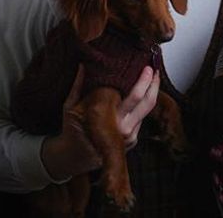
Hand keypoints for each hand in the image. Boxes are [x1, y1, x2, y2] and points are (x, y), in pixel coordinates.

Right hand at [39, 65, 159, 179]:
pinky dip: (143, 105)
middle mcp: (121, 128)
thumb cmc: (71, 131)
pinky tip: (143, 93)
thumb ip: (78, 86)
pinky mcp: (132, 140)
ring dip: (152, 91)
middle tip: (152, 67)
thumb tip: (84, 65)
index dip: (140, 79)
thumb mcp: (69, 107)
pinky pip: (141, 119)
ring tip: (153, 76)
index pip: (132, 96)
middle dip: (151, 82)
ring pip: (147, 110)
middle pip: (145, 101)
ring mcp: (129, 136)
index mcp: (108, 118)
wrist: (74, 158)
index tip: (143, 65)